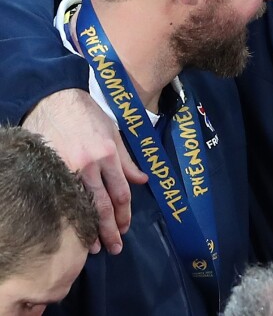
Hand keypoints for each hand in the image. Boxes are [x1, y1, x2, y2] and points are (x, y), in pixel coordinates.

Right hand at [23, 88, 147, 253]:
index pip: (120, 192)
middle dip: (110, 229)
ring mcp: (68, 168)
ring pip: (82, 205)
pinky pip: (64, 197)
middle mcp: (89, 164)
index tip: (125, 228)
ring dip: (89, 228)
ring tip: (94, 247)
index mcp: (108, 154)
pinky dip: (71, 214)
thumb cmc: (89, 115)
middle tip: (115, 248)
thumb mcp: (114, 133)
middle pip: (102, 205)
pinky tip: (73, 227)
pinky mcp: (52, 169)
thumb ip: (127, 160)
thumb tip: (142, 180)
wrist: (57, 101)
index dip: (124, 213)